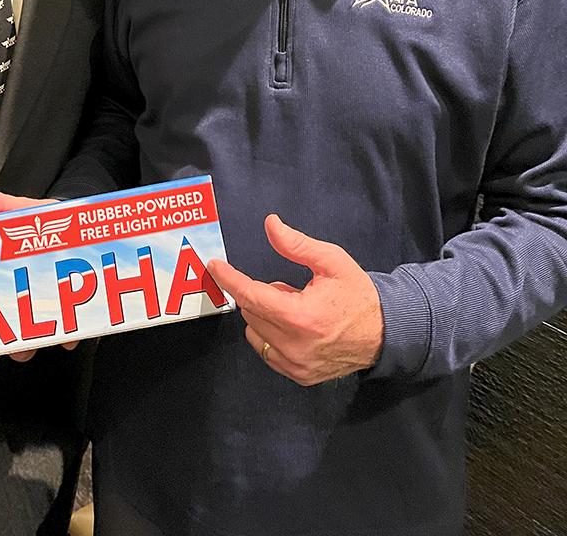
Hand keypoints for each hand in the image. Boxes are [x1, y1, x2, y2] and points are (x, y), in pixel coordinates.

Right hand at [0, 188, 76, 369]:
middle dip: (0, 342)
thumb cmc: (51, 222)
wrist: (88, 224)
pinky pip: (72, 327)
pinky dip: (70, 334)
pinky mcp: (77, 307)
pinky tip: (67, 338)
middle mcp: (27, 292)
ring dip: (30, 342)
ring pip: (36, 331)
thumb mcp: (26, 211)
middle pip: (8, 322)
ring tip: (27, 348)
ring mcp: (51, 302)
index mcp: (9, 273)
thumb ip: (2, 206)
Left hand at [208, 215, 383, 385]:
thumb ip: (296, 244)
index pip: (251, 296)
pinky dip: (270, 335)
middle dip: (259, 295)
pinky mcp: (299, 376)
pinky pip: (267, 352)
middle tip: (288, 289)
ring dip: (263, 316)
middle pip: (251, 313)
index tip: (214, 266)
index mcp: (301, 316)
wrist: (386, 334)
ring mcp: (296, 365)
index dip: (230, 279)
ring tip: (294, 308)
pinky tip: (294, 326)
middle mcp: (294, 346)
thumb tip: (270, 224)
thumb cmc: (357, 294)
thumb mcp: (331, 261)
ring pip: (255, 334)